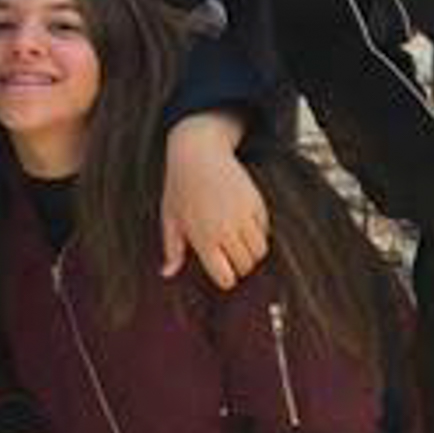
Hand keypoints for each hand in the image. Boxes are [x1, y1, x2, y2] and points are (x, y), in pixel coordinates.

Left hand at [159, 112, 272, 284]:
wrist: (199, 154)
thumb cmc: (180, 188)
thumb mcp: (170, 219)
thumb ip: (172, 249)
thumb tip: (167, 274)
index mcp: (203, 239)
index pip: (225, 278)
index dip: (225, 278)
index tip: (222, 271)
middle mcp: (225, 231)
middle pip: (246, 266)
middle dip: (239, 265)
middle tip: (229, 254)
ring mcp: (243, 217)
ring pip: (260, 252)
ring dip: (252, 251)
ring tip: (238, 241)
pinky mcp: (257, 204)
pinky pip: (266, 231)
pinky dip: (259, 233)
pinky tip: (244, 223)